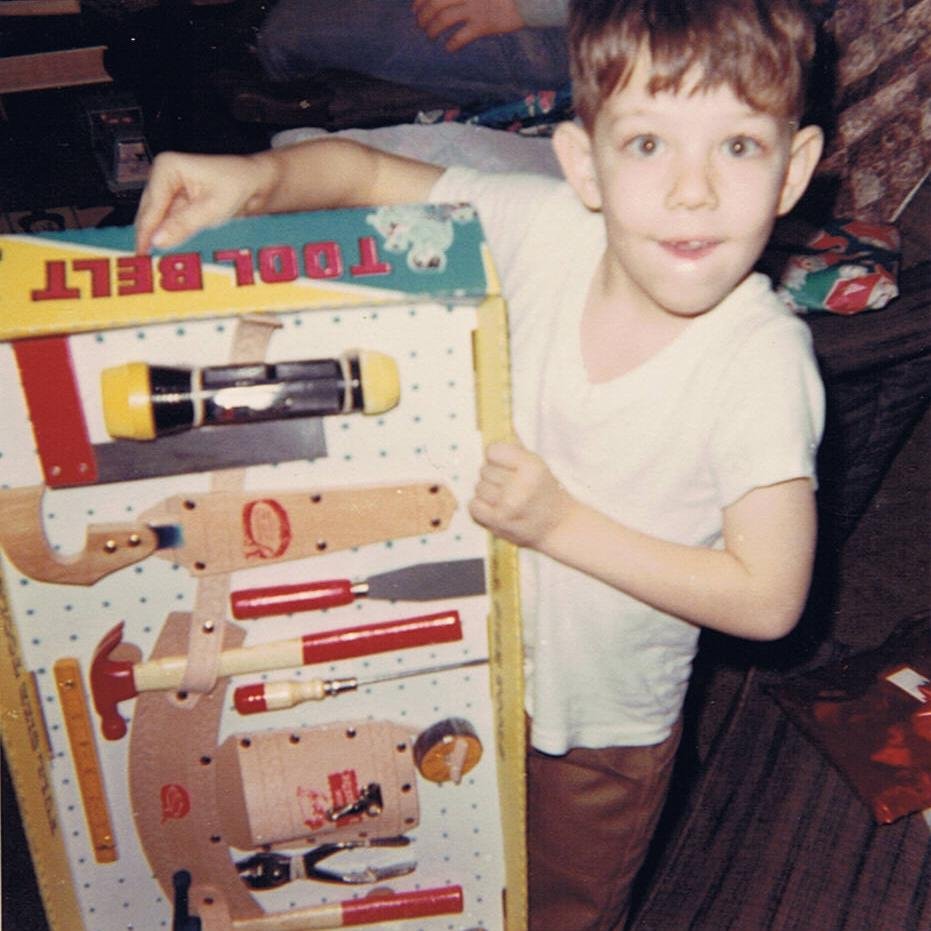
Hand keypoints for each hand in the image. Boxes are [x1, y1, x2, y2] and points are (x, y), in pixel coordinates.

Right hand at [134, 151, 275, 252]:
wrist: (257, 183)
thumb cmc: (239, 185)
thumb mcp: (212, 209)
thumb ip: (183, 225)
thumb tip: (158, 240)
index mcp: (167, 168)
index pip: (151, 208)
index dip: (145, 235)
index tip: (142, 257)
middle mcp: (163, 178)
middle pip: (149, 216)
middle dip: (149, 240)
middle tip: (148, 267)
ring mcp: (169, 192)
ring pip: (158, 223)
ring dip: (159, 243)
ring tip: (157, 266)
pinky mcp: (177, 206)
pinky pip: (169, 226)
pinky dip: (171, 240)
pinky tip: (170, 256)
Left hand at [413, 0, 524, 52]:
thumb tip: (445, 5)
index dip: (419, 0)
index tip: (414, 9)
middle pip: (434, 3)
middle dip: (423, 16)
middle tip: (421, 25)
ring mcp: (475, 7)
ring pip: (443, 19)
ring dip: (432, 30)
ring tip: (431, 37)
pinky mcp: (484, 24)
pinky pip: (461, 36)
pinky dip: (452, 44)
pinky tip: (449, 48)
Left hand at [469, 441, 572, 547]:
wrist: (557, 525)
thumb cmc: (543, 491)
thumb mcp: (537, 465)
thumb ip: (513, 452)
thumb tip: (487, 448)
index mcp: (532, 467)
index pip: (492, 451)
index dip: (497, 458)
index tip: (507, 467)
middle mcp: (521, 485)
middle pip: (484, 470)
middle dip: (494, 477)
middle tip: (510, 487)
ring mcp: (508, 505)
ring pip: (478, 488)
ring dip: (487, 493)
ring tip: (504, 499)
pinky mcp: (498, 522)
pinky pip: (473, 506)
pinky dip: (481, 508)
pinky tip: (495, 509)